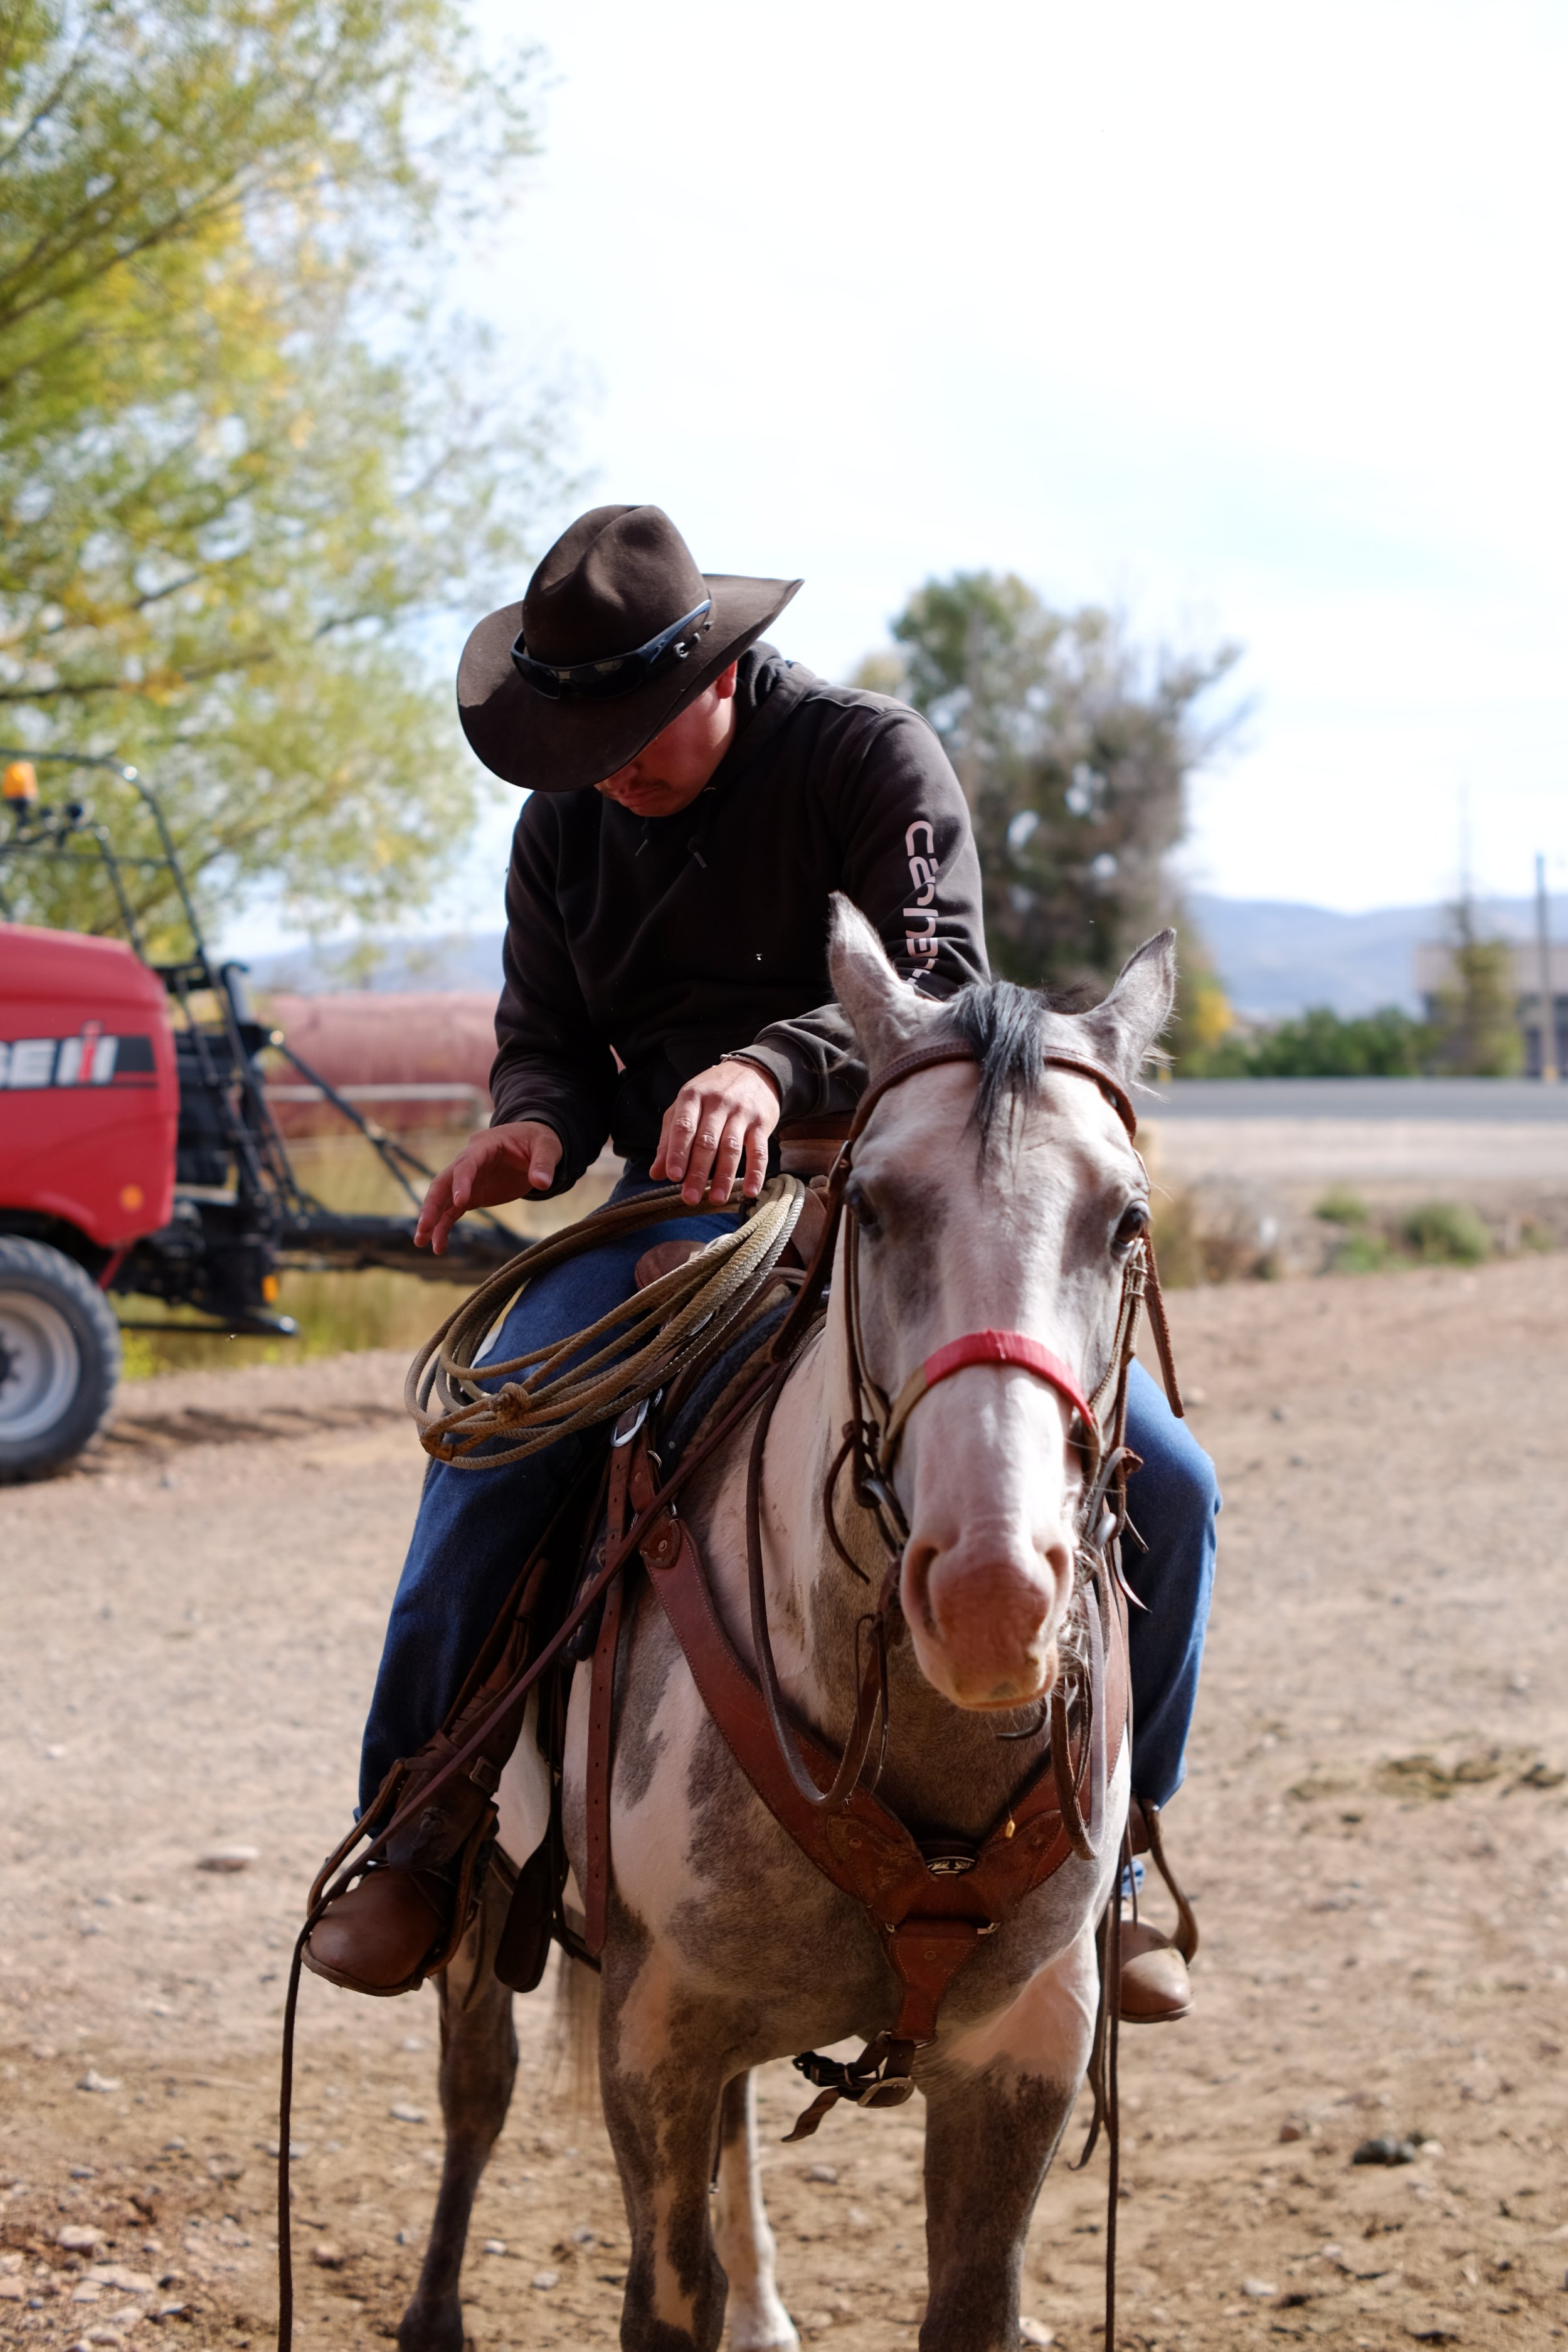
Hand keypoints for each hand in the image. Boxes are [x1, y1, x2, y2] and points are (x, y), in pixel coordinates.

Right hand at [414, 1120, 562, 1253]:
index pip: (467, 1163)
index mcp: (485, 1145)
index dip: (461, 1181)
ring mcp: (468, 1180)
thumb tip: (542, 1183)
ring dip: (431, 1219)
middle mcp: (469, 1161)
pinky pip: (452, 1212)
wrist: (533, 1146)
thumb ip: (544, 1164)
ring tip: (421, 1242)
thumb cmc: (538, 1142)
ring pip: (442, 1199)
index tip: (459, 1203)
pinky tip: (439, 1247)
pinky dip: (444, 1228)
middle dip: (432, 1204)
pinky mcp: (472, 1195)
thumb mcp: (548, 1147)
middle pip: (444, 1181)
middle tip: (423, 1227)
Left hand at [650, 1058, 779, 1205]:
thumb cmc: (711, 1094)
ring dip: (724, 1177)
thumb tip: (656, 1173)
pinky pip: (759, 1150)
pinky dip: (755, 1172)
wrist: (752, 1071)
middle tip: (690, 1198)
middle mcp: (717, 1103)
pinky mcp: (761, 1123)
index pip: (684, 1127)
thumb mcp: (685, 1107)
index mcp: (692, 1097)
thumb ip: (669, 1139)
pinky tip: (750, 1191)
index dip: (678, 1152)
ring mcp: (741, 1113)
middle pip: (706, 1142)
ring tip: (716, 1200)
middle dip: (698, 1172)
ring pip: (731, 1148)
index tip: (673, 1176)